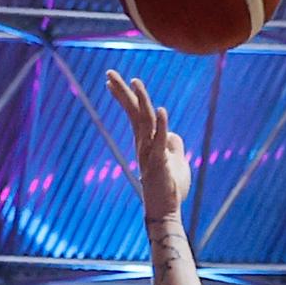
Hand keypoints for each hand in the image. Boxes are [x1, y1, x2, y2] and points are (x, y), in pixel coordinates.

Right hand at [105, 70, 191, 219]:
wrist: (166, 211)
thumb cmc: (170, 188)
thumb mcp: (176, 162)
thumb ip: (174, 146)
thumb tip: (173, 133)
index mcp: (146, 142)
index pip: (134, 115)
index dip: (124, 97)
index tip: (112, 81)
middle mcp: (144, 145)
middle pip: (133, 113)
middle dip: (122, 92)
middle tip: (109, 73)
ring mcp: (150, 153)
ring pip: (145, 121)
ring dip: (141, 101)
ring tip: (135, 82)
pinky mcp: (159, 163)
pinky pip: (160, 140)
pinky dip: (162, 125)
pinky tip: (162, 110)